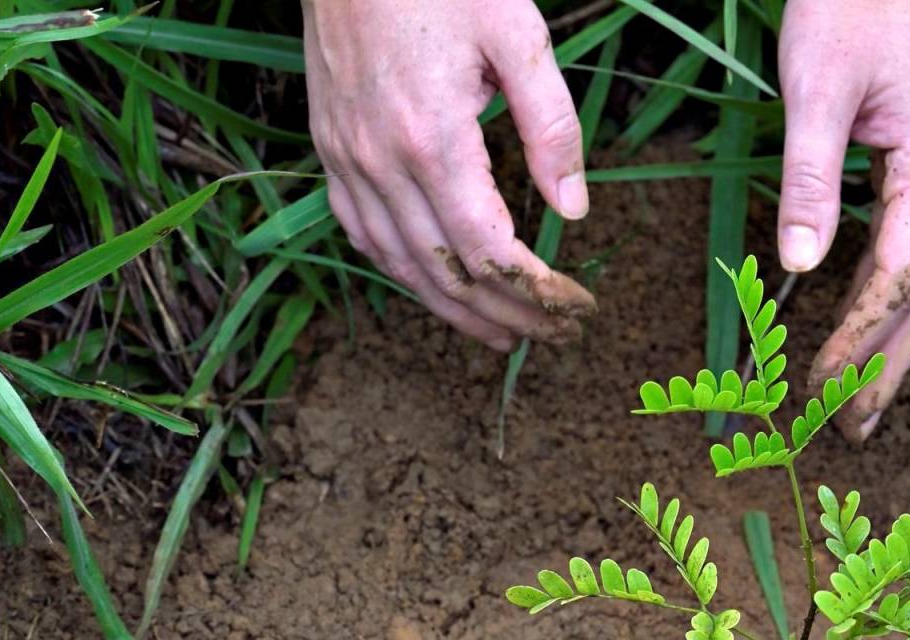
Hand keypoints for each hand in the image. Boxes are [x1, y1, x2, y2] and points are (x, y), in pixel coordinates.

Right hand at [302, 0, 596, 351]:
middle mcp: (380, 163)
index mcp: (431, 139)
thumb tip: (574, 210)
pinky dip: (404, 275)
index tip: (579, 307)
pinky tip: (437, 289)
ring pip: (401, 268)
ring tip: (503, 336)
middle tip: (555, 336)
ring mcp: (347, 161)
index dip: (539, 292)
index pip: (491, 252)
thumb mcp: (516, 32)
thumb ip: (551, 123)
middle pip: (449, 276)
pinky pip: (363, 236)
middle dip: (508, 317)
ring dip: (455, 312)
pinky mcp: (331, 151)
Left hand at [777, 0, 909, 440]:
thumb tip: (801, 269)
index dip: (860, 337)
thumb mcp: (814, 89)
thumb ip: (810, 180)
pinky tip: (875, 331)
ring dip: (897, 344)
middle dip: (889, 366)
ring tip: (863, 404)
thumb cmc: (848, 6)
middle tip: (853, 430)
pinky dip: (898, 302)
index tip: (819, 387)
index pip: (898, 274)